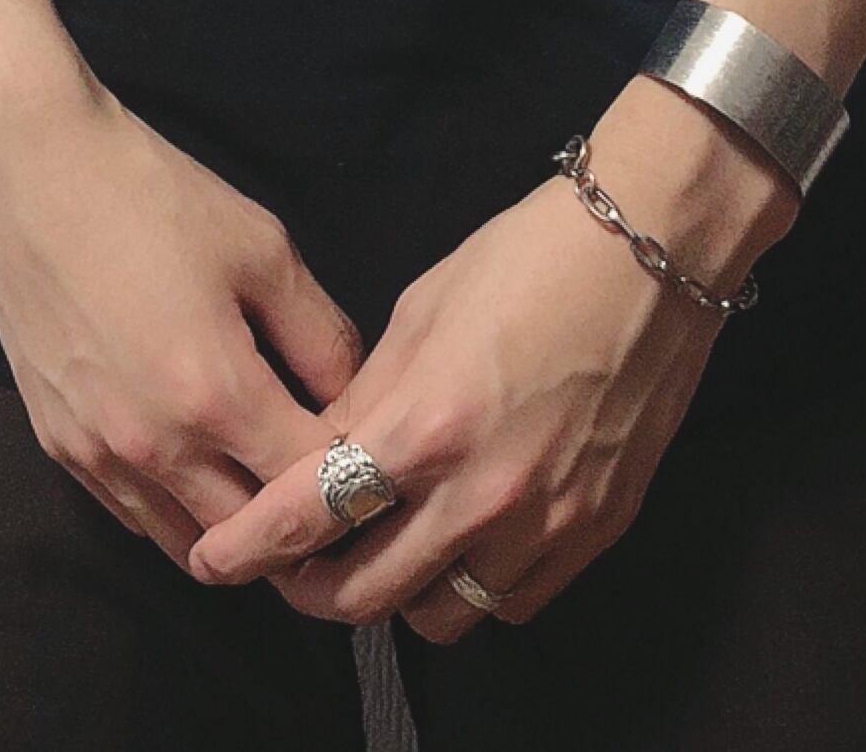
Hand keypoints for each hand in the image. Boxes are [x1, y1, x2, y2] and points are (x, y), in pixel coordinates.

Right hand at [0, 66, 366, 576]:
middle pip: (249, 535)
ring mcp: (98, 454)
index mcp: (216, 395)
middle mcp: (155, 447)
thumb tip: (354, 397)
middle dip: (297, 524)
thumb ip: (321, 334)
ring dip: (236, 533)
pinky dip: (178, 515)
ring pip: (187, 544)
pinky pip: (133, 516)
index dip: (354, 479)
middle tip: (330, 495)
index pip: (311, 483)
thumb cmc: (153, 199)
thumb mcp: (263, 249)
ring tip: (272, 500)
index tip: (377, 461)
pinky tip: (203, 476)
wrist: (30, 176)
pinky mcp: (58, 446)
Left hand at [184, 87, 794, 639]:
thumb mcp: (422, 308)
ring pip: (439, 614)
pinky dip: (473, 586)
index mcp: (427, 423)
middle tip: (294, 566)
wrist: (651, 250)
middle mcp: (482, 491)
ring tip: (387, 549)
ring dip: (396, 594)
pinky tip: (464, 540)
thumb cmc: (530, 257)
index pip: (309, 516)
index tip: (213, 560)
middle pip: (365, 593)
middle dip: (311, 589)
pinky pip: (511, 602)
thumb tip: (325, 452)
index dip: (248, 549)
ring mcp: (545, 521)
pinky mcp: (596, 530)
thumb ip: (368, 396)